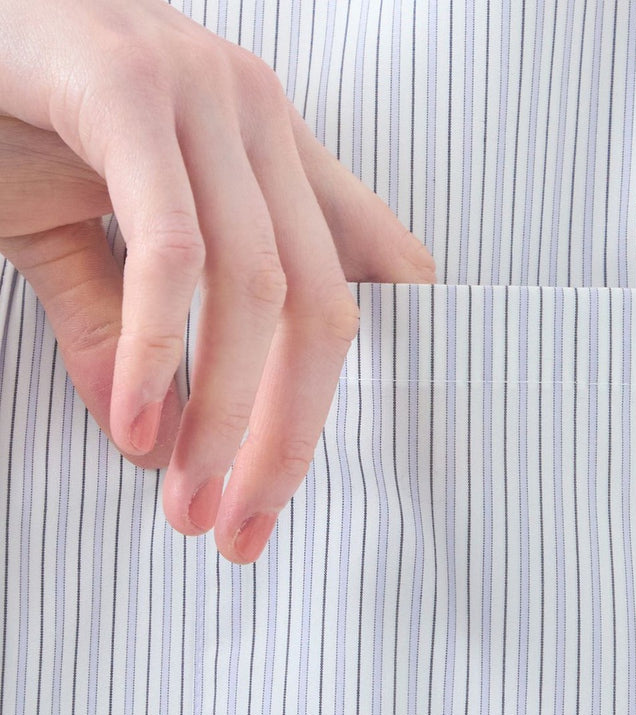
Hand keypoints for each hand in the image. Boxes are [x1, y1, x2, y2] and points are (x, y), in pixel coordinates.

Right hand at [0, 0, 436, 562]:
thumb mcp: (75, 237)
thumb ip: (124, 331)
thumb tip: (156, 440)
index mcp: (266, 147)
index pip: (367, 270)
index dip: (377, 370)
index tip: (329, 463)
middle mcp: (252, 113)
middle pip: (320, 305)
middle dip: (289, 435)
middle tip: (245, 522)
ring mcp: (197, 94)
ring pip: (257, 289)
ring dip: (225, 415)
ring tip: (190, 497)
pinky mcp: (124, 89)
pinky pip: (171, 252)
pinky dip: (155, 350)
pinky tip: (133, 419)